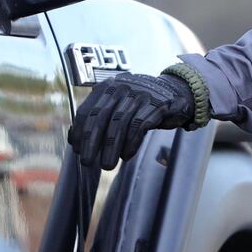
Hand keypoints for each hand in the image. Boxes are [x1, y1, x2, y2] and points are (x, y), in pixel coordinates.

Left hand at [67, 73, 194, 169]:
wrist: (176, 92)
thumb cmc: (142, 104)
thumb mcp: (119, 104)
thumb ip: (101, 116)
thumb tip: (75, 137)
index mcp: (108, 87)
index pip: (88, 110)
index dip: (81, 131)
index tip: (77, 149)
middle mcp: (123, 87)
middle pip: (102, 117)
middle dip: (92, 142)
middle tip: (88, 161)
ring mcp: (141, 94)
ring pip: (120, 123)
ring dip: (111, 147)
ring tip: (107, 165)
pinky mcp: (158, 104)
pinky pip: (140, 125)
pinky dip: (131, 143)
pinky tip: (126, 155)